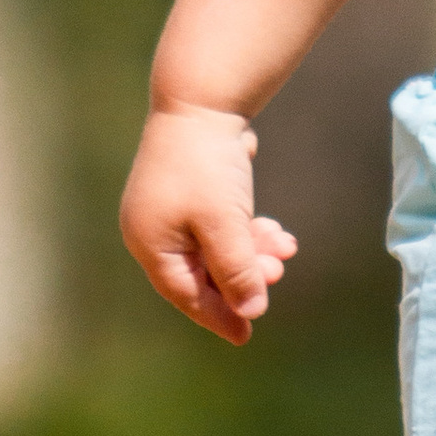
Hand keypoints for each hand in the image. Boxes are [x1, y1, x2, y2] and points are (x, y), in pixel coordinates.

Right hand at [119, 104, 295, 342]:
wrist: (202, 99)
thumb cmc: (206, 165)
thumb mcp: (223, 224)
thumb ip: (237, 269)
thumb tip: (251, 310)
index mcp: (149, 242)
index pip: (185, 294)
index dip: (218, 316)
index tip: (246, 336)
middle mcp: (154, 229)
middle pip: (203, 272)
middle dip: (245, 275)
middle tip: (279, 273)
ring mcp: (171, 209)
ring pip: (217, 248)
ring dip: (253, 252)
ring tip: (286, 248)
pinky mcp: (192, 192)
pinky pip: (222, 226)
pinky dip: (248, 232)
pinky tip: (278, 233)